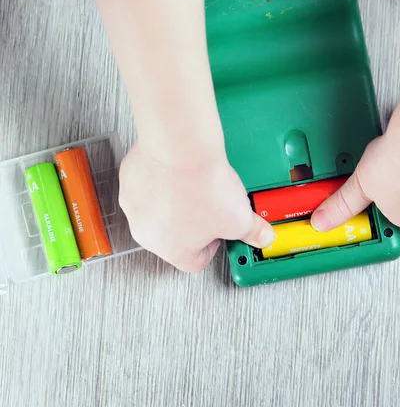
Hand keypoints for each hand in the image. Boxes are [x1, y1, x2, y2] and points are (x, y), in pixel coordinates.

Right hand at [119, 142, 274, 271]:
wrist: (181, 145)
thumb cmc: (203, 185)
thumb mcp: (241, 219)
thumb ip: (252, 233)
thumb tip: (262, 236)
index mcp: (172, 250)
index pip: (195, 261)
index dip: (214, 244)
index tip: (222, 228)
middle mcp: (146, 232)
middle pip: (177, 235)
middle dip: (196, 220)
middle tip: (212, 203)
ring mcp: (134, 205)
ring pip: (161, 210)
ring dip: (178, 200)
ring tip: (198, 183)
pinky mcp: (129, 179)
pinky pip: (149, 186)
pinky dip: (163, 180)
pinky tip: (181, 169)